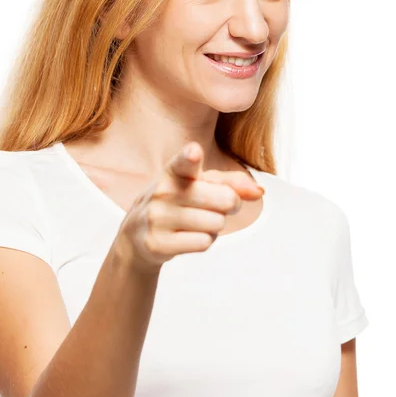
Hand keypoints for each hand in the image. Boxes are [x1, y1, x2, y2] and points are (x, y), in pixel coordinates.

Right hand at [114, 141, 264, 272]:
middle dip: (229, 206)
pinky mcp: (157, 243)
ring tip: (195, 222)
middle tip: (216, 207)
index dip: (190, 157)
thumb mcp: (199, 185)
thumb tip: (259, 192)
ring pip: (216, 224)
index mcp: (174, 171)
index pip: (183, 162)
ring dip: (214, 227)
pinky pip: (203, 243)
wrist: (137, 234)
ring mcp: (157, 218)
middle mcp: (163, 191)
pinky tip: (187, 236)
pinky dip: (204, 241)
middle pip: (223, 200)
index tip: (194, 153)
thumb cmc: (176, 203)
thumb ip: (231, 183)